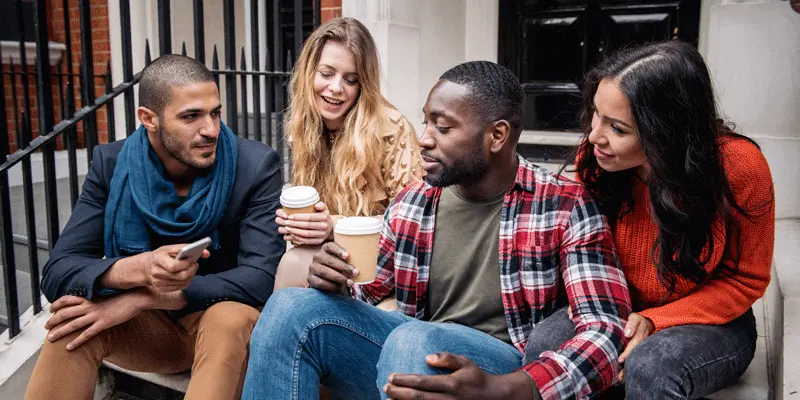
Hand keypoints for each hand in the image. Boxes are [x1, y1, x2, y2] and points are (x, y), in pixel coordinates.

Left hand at [44, 291, 150, 349]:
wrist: (136, 298)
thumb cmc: (123, 297)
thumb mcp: (106, 296)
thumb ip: (95, 299)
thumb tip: (89, 302)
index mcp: (90, 298)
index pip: (68, 299)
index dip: (57, 304)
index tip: (51, 310)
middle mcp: (90, 306)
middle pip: (66, 313)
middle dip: (53, 321)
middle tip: (46, 328)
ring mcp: (96, 315)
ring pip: (73, 324)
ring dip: (60, 332)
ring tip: (50, 339)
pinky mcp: (104, 323)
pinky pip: (87, 334)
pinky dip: (76, 341)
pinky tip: (69, 347)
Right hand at [144, 244, 208, 292]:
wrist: (145, 268)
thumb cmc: (161, 256)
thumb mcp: (170, 248)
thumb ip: (188, 248)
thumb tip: (207, 253)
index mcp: (157, 260)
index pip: (174, 266)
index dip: (186, 263)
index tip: (191, 258)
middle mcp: (156, 273)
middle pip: (181, 276)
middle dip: (192, 270)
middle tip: (195, 264)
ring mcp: (158, 283)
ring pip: (183, 282)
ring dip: (191, 275)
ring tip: (190, 268)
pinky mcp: (162, 289)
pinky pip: (180, 287)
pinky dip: (187, 280)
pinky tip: (185, 274)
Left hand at [276, 202, 333, 245]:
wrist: (331, 228)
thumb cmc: (323, 216)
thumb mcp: (324, 208)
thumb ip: (320, 205)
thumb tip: (316, 205)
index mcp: (325, 217)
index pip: (310, 217)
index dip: (299, 217)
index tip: (289, 216)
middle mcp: (325, 226)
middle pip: (307, 226)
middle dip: (295, 224)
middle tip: (286, 222)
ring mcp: (322, 235)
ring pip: (306, 234)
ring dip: (295, 231)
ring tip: (287, 228)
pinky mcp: (319, 241)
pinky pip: (307, 241)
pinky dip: (298, 238)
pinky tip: (292, 235)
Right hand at [307, 242, 358, 291]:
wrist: (329, 282)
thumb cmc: (340, 269)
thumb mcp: (344, 262)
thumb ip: (351, 259)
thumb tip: (369, 260)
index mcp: (326, 249)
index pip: (330, 246)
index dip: (338, 250)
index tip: (348, 256)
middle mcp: (317, 256)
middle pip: (329, 260)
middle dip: (343, 267)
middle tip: (355, 272)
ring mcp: (313, 268)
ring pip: (325, 272)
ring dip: (339, 277)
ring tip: (350, 282)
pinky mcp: (310, 279)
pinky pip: (321, 282)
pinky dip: (331, 286)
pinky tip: (339, 288)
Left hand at [383, 352, 534, 399]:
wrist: (493, 399)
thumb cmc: (476, 379)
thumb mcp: (466, 363)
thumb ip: (447, 358)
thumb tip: (427, 357)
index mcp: (451, 385)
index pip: (422, 382)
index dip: (404, 380)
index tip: (391, 376)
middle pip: (417, 398)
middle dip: (398, 393)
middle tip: (386, 387)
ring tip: (388, 399)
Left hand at [617, 312, 654, 381]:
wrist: (646, 323)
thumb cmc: (637, 321)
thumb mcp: (635, 318)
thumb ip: (631, 324)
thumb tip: (627, 333)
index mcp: (639, 338)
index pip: (632, 347)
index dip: (626, 354)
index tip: (620, 360)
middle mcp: (641, 346)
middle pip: (633, 358)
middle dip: (626, 368)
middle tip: (619, 376)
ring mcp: (640, 350)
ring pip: (634, 362)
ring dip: (627, 371)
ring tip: (619, 380)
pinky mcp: (638, 353)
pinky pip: (634, 361)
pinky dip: (629, 369)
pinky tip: (622, 377)